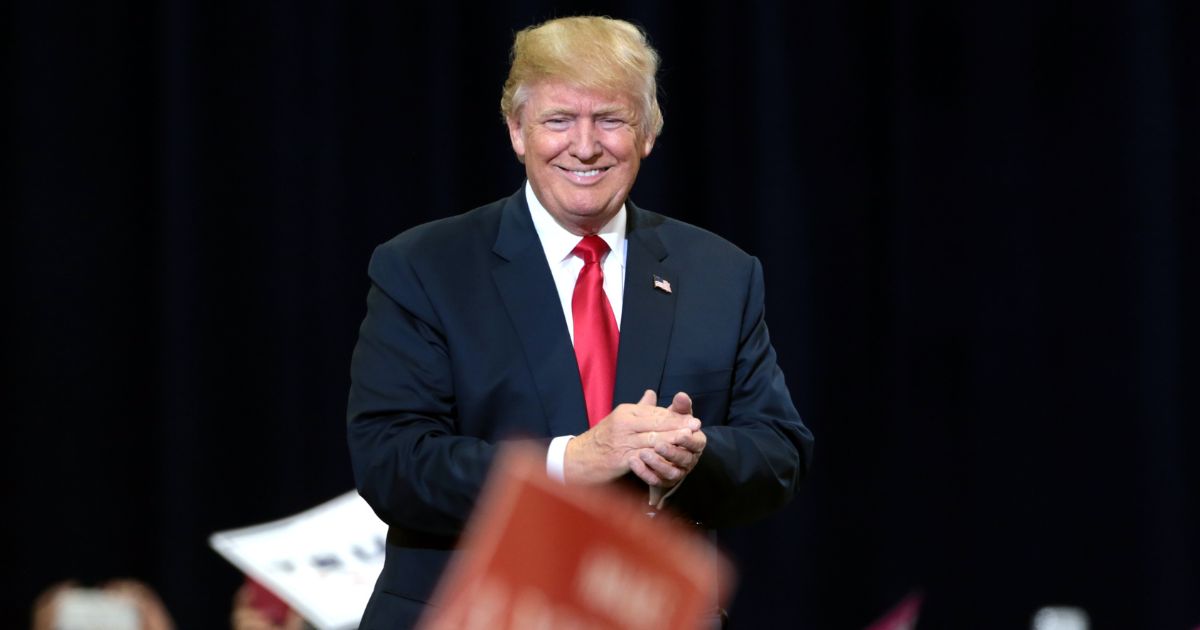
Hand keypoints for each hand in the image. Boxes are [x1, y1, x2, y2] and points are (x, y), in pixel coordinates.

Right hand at [564, 389, 699, 484]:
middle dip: (677, 426)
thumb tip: (652, 394)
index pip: (655, 413)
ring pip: (651, 440)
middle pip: (656, 424)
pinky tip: (669, 462)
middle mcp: (623, 424)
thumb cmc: (601, 440)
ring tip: (687, 442)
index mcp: (625, 412)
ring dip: (671, 441)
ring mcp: (621, 441)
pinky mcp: (619, 459)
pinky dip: (657, 460)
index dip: (675, 417)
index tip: (693, 420)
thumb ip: (639, 408)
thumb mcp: (619, 420)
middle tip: (696, 427)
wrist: (577, 458)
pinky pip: (642, 458)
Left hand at [631, 392, 706, 492]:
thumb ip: (679, 407)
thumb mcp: (675, 417)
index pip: (696, 443)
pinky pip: (655, 480)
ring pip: (670, 472)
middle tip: (657, 444)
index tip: (680, 434)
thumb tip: (681, 395)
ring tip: (642, 453)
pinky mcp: (663, 482)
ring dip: (657, 463)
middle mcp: (689, 460)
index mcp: (695, 443)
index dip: (688, 440)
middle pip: (684, 459)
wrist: (660, 450)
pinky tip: (633, 462)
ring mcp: (676, 473)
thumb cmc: (670, 429)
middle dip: (671, 452)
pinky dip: (644, 472)